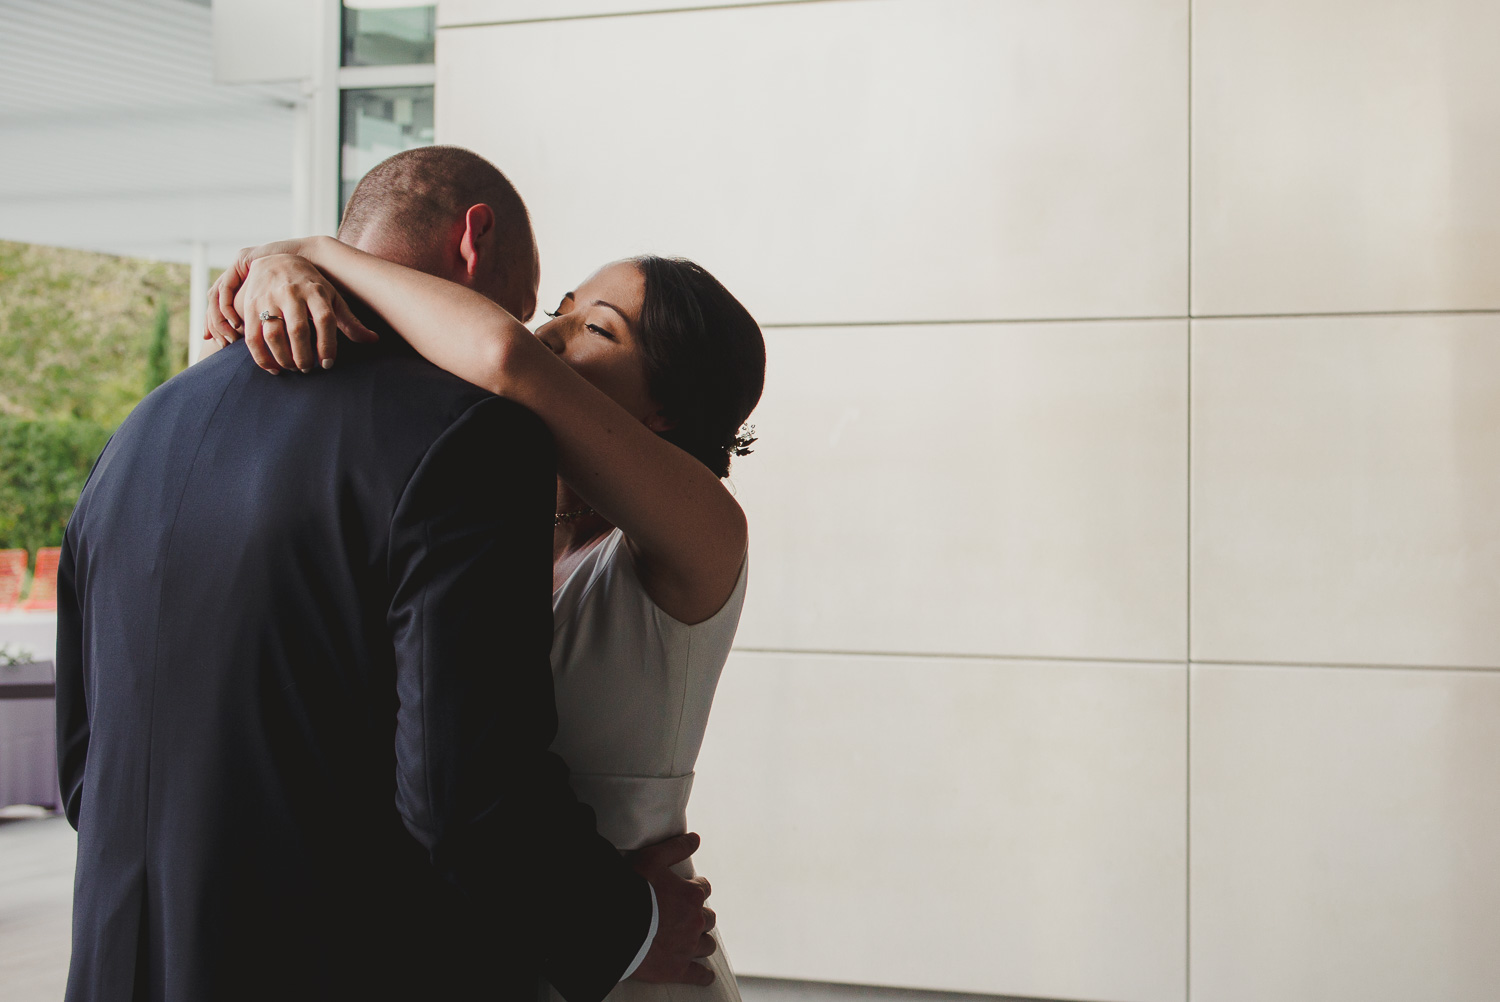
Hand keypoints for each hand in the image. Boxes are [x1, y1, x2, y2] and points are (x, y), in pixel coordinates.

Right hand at [204, 238, 377, 373]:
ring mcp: (268, 298)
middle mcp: (291, 293)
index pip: (325, 319)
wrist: (275, 259)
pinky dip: (261, 357)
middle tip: (309, 369)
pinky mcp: (249, 306)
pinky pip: (252, 336)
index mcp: (316, 291)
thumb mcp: (332, 297)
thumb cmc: (311, 285)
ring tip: (294, 368)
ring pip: (273, 334)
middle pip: (298, 329)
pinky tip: (274, 368)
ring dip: (284, 358)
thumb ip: (349, 321)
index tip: (328, 364)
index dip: (328, 345)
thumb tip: (373, 340)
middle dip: (304, 355)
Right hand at [628, 832, 716, 985]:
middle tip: (689, 915)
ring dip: (703, 940)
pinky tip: (706, 975)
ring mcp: (687, 948)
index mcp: (691, 896)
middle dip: (700, 915)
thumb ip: (676, 847)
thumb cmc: (632, 889)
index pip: (703, 889)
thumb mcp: (652, 859)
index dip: (696, 887)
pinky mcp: (677, 969)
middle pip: (708, 918)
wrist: (615, 925)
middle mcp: (695, 922)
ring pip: (707, 944)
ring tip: (695, 939)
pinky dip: (703, 975)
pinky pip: (698, 975)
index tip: (690, 889)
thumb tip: (696, 838)